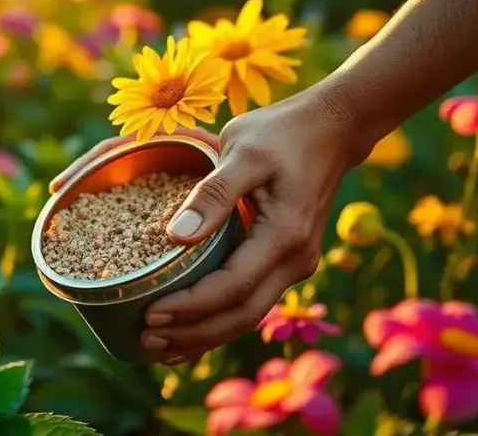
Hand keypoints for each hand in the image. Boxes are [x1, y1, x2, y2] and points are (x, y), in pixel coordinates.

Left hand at [50, 89, 361, 364]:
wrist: (332, 129)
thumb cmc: (282, 133)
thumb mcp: (243, 150)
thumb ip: (214, 193)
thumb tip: (175, 234)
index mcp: (284, 235)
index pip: (231, 288)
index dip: (190, 307)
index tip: (150, 314)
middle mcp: (295, 260)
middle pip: (240, 316)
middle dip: (193, 333)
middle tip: (145, 338)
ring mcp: (294, 265)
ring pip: (247, 316)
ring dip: (205, 336)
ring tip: (160, 348)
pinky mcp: (286, 261)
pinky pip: (252, 301)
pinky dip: (220, 321)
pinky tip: (191, 333)